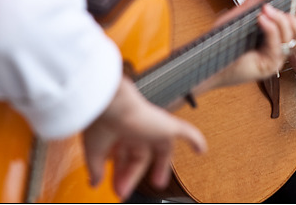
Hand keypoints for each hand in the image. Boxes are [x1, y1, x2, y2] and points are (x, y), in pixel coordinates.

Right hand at [81, 77, 205, 198]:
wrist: (111, 104)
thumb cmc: (100, 120)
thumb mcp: (94, 151)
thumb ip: (96, 168)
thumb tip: (94, 182)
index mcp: (119, 129)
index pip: (123, 155)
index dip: (120, 173)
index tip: (117, 188)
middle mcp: (136, 126)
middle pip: (139, 156)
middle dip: (132, 175)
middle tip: (126, 191)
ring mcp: (152, 126)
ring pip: (161, 148)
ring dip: (160, 167)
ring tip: (159, 182)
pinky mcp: (166, 125)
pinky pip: (186, 132)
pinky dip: (195, 140)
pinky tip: (201, 150)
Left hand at [198, 0, 295, 91]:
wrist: (206, 61)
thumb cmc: (221, 41)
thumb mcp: (242, 13)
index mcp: (275, 37)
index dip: (294, 10)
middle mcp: (278, 49)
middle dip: (292, 18)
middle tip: (271, 8)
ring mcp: (275, 58)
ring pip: (295, 39)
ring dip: (282, 21)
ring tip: (264, 12)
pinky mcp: (268, 66)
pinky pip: (278, 46)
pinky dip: (272, 29)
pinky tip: (261, 20)